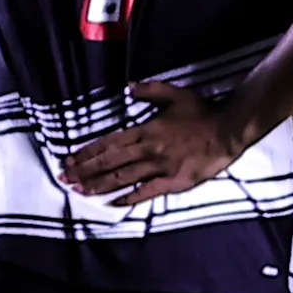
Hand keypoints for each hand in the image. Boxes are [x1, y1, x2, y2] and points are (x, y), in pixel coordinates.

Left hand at [60, 82, 242, 205]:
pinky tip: (113, 204)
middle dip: (85, 171)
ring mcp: (160, 167)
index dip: (88, 152)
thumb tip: (128, 88)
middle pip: (110, 162)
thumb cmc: (202, 112)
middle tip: (65, 178)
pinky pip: (147, 192)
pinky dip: (129, 198)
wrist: (228, 131)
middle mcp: (148, 150)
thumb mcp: (174, 94)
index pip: (109, 143)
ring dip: (99, 185)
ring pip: (123, 178)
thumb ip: (150, 90)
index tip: (70, 159)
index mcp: (145, 130)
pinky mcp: (173, 182)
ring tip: (80, 191)